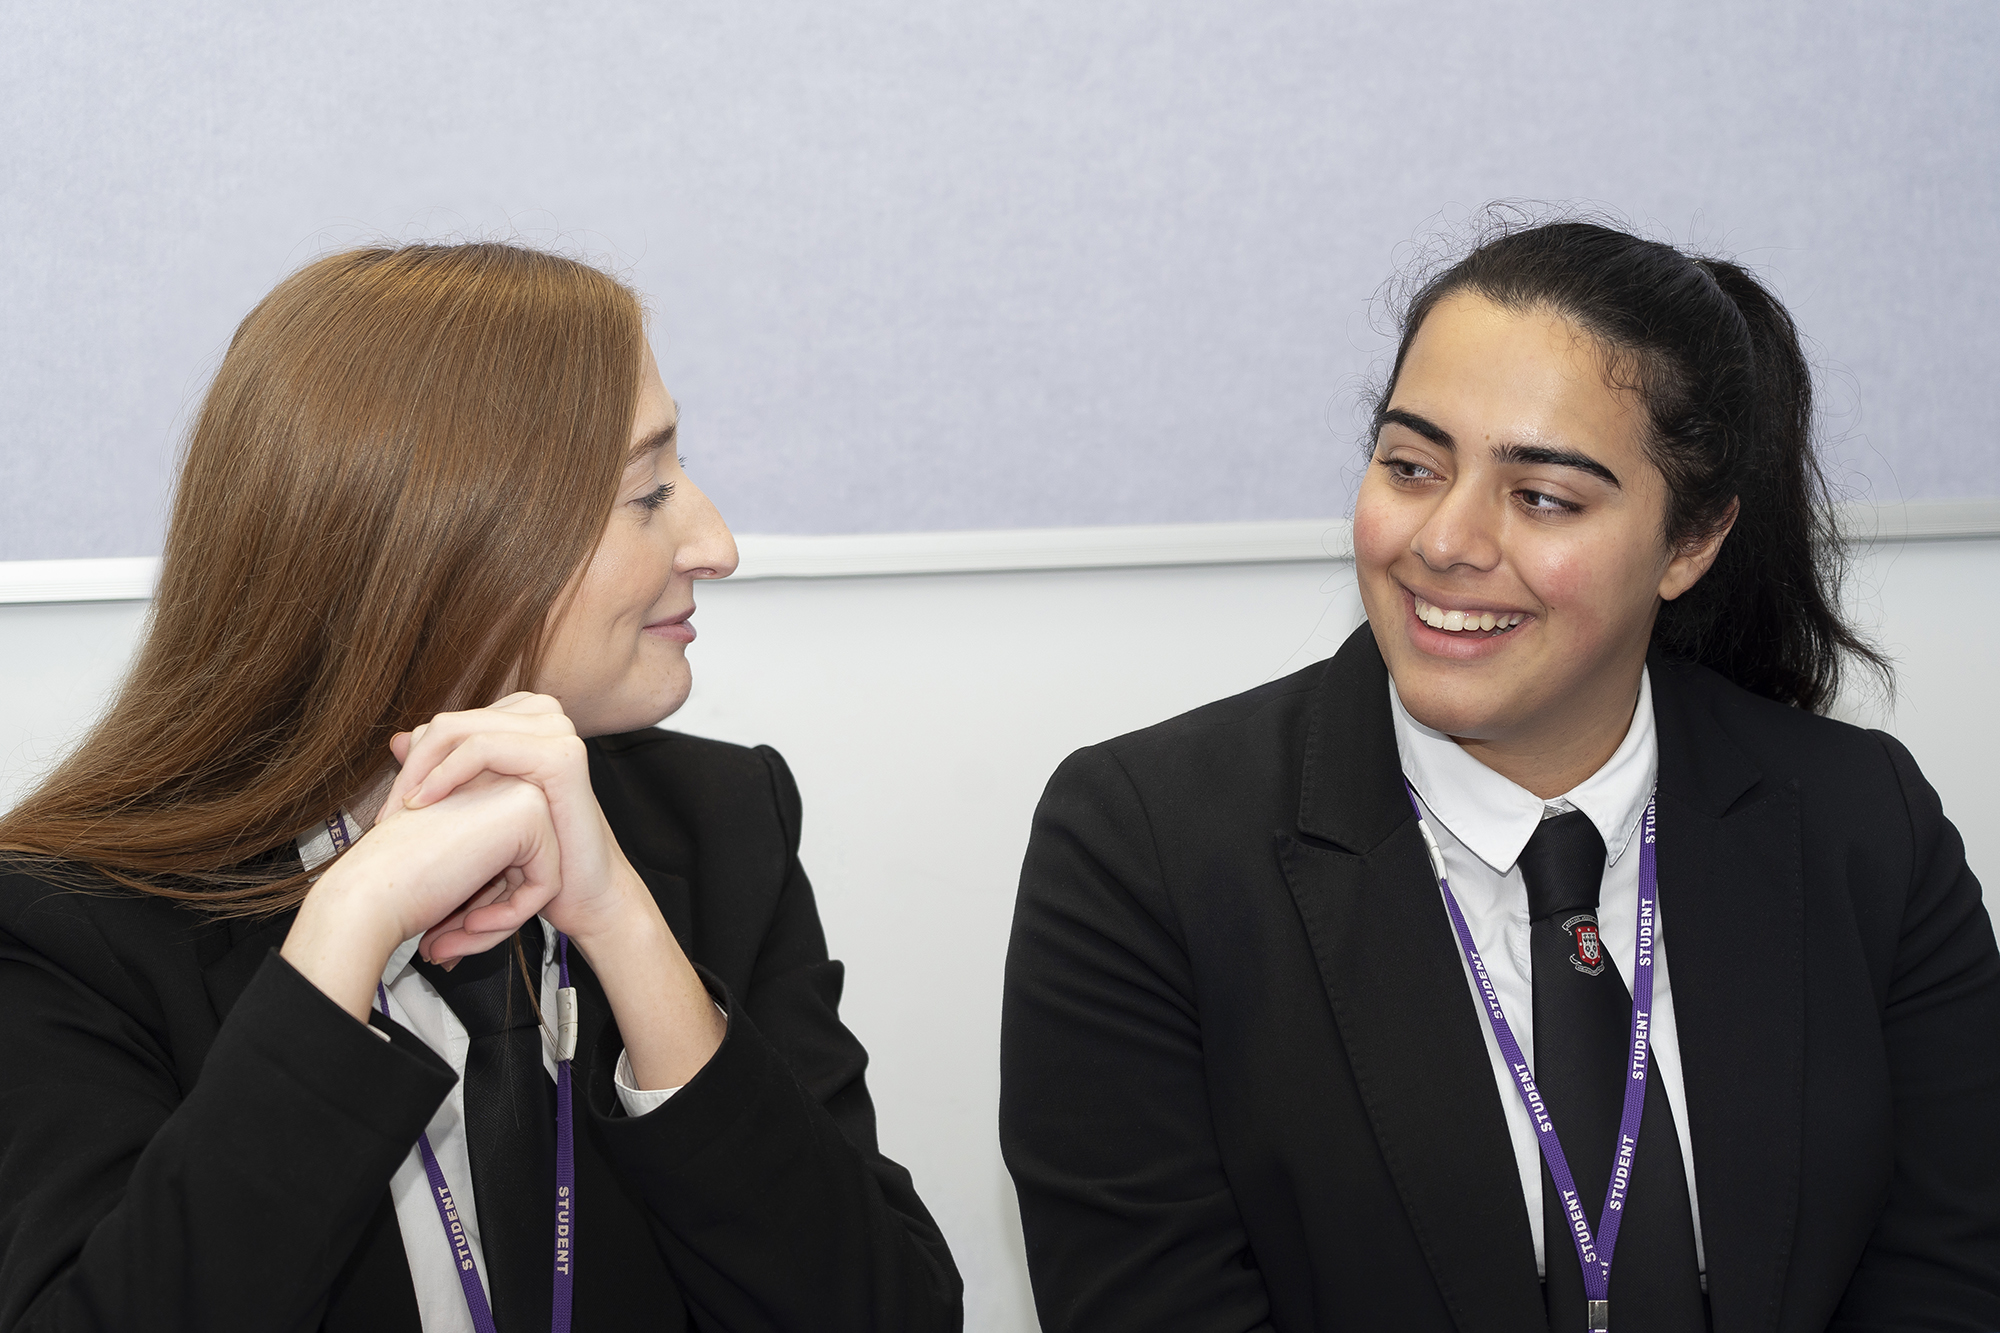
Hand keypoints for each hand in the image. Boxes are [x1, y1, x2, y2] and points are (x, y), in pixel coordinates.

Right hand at [281, 769, 561, 1017]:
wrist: (364, 895)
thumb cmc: (391, 886)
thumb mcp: (446, 866)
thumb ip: (479, 876)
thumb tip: (486, 910)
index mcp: (475, 786)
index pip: (506, 859)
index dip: (479, 901)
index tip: (442, 926)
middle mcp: (499, 779)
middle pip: (525, 866)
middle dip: (490, 912)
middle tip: (443, 941)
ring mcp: (517, 790)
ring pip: (538, 876)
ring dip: (498, 920)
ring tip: (447, 940)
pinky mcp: (530, 814)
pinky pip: (547, 884)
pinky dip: (512, 916)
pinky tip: (469, 924)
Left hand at [383, 694, 646, 963]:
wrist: (580, 896)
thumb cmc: (530, 861)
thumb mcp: (476, 810)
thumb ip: (443, 771)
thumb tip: (397, 738)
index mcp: (525, 722)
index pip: (448, 725)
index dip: (413, 762)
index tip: (392, 809)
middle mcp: (543, 718)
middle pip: (449, 724)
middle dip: (410, 769)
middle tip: (387, 817)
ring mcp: (556, 732)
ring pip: (458, 731)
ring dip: (419, 772)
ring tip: (401, 817)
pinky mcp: (560, 756)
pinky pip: (483, 749)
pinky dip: (444, 775)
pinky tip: (423, 806)